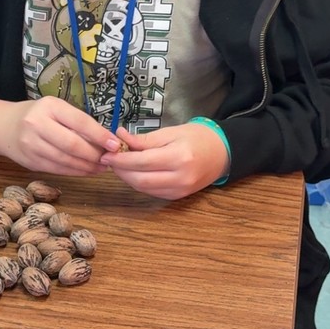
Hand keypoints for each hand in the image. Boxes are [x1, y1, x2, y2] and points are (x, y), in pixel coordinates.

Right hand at [0, 96, 121, 175]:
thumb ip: (77, 122)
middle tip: (110, 159)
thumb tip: (106, 140)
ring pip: (66, 160)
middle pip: (72, 145)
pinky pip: (57, 169)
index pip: (80, 122)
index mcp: (49, 106)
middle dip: (95, 155)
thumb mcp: (56, 109)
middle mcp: (37, 124)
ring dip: (87, 166)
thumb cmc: (38, 115)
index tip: (115, 144)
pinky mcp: (30, 162)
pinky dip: (75, 171)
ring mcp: (31, 145)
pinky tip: (86, 170)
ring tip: (101, 167)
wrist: (5, 126)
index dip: (100, 135)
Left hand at [99, 122, 229, 198]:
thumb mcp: (172, 131)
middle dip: (120, 170)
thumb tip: (120, 137)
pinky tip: (133, 172)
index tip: (106, 153)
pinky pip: (152, 192)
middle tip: (108, 159)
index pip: (142, 162)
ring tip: (118, 165)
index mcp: (179, 157)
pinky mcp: (178, 196)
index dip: (121, 159)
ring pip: (144, 188)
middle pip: (140, 179)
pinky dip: (139, 183)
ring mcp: (179, 190)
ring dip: (127, 178)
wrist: (223, 153)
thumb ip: (145, 139)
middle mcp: (180, 178)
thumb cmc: (198, 137)